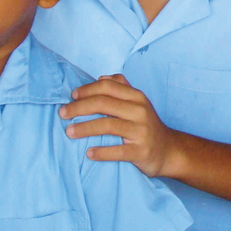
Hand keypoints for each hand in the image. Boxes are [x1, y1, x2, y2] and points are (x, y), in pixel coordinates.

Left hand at [59, 74, 173, 176]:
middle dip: (78, 108)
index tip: (71, 97)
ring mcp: (141, 131)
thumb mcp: (139, 103)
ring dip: (84, 128)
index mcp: (137, 97)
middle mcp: (140, 111)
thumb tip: (100, 77)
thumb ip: (122, 88)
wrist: (168, 150)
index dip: (86, 90)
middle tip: (62, 114)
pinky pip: (117, 151)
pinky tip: (88, 153)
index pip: (107, 87)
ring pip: (107, 125)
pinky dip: (101, 152)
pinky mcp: (140, 151)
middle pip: (103, 103)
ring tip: (68, 132)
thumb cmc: (146, 125)